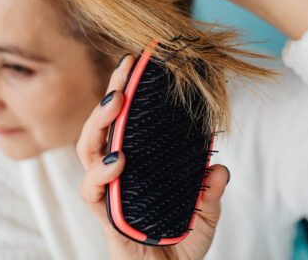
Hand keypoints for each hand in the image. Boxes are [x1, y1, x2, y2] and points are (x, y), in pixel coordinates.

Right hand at [76, 53, 230, 259]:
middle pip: (104, 126)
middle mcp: (116, 172)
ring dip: (100, 122)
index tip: (138, 67)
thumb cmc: (180, 240)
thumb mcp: (203, 210)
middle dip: (112, 95)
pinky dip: (101, 173)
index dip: (129, 95)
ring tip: (117, 102)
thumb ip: (209, 189)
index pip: (127, 123)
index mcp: (137, 163)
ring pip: (88, 150)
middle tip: (125, 69)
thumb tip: (219, 169)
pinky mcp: (103, 213)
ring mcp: (107, 190)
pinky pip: (92, 190)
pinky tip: (117, 159)